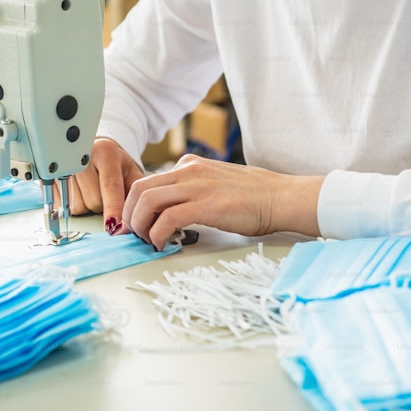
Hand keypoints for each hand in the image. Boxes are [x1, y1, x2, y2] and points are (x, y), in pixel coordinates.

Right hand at [56, 138, 144, 234]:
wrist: (90, 149)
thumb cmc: (113, 164)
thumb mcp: (130, 172)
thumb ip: (135, 194)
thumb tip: (131, 222)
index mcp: (106, 153)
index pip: (110, 186)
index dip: (112, 208)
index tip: (113, 226)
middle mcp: (81, 156)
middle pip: (93, 201)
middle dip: (101, 206)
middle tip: (103, 194)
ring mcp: (62, 166)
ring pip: (76, 207)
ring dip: (85, 207)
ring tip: (89, 191)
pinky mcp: (49, 178)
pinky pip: (61, 206)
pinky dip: (70, 205)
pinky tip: (75, 191)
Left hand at [124, 154, 324, 250]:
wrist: (281, 197)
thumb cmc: (255, 196)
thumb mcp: (216, 183)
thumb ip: (193, 190)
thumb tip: (173, 210)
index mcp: (190, 165)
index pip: (148, 180)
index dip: (134, 204)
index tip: (134, 222)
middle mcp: (188, 171)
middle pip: (140, 188)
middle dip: (129, 214)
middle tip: (132, 234)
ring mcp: (196, 186)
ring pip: (147, 201)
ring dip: (139, 224)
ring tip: (146, 241)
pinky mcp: (205, 205)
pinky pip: (167, 218)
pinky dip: (157, 234)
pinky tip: (162, 244)